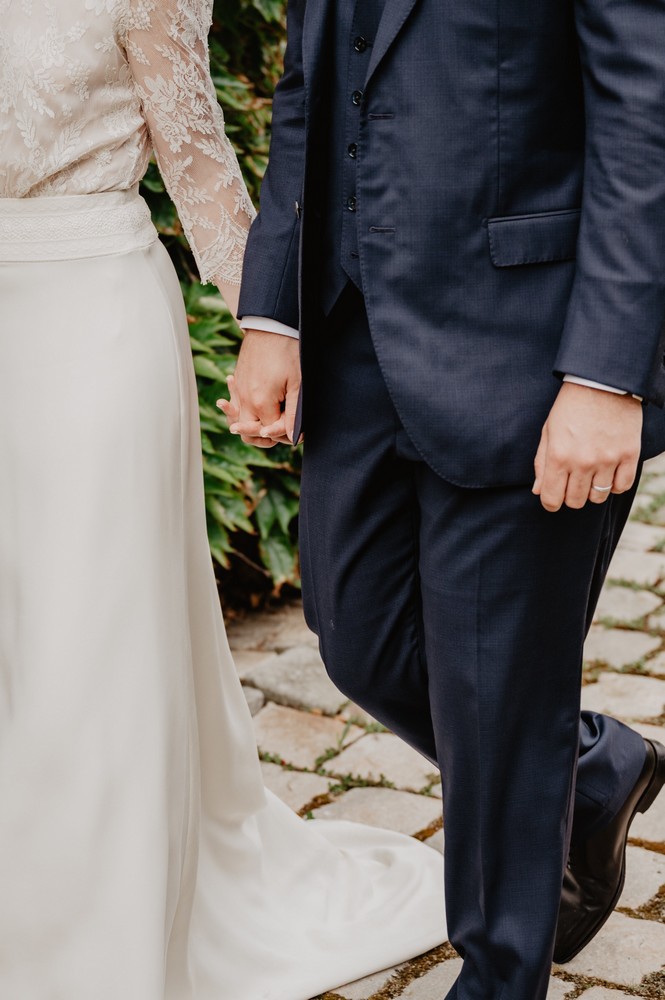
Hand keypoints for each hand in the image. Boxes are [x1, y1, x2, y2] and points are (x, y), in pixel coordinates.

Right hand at [217, 330, 300, 447]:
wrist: (270, 323)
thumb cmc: (287, 352)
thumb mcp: (297, 385)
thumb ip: (294, 415)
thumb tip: (294, 438)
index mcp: (260, 403)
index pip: (269, 432)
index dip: (285, 434)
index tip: (299, 429)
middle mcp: (244, 399)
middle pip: (248, 431)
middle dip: (265, 435)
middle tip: (283, 431)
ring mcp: (238, 389)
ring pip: (240, 418)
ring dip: (254, 423)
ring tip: (269, 423)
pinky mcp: (238, 380)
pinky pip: (237, 403)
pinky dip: (244, 409)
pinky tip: (259, 405)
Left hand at [533, 382, 641, 511]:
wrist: (602, 383)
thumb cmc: (570, 407)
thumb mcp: (549, 431)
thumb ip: (542, 463)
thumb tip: (538, 491)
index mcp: (558, 456)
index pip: (551, 499)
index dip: (550, 502)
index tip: (553, 497)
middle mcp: (582, 462)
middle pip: (575, 501)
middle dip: (570, 496)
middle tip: (572, 482)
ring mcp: (607, 459)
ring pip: (598, 497)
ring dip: (592, 491)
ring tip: (591, 475)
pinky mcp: (629, 454)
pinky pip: (622, 486)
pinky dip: (614, 485)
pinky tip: (609, 473)